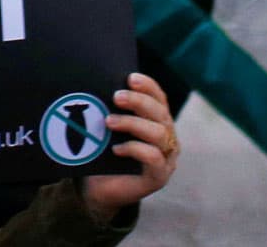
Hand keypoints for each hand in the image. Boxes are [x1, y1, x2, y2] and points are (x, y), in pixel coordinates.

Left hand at [78, 73, 179, 222]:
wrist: (99, 188)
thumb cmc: (105, 153)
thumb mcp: (110, 127)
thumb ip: (113, 109)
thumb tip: (101, 85)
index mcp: (158, 121)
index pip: (159, 98)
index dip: (148, 86)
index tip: (130, 78)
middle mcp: (167, 138)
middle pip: (160, 113)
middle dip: (139, 102)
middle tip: (116, 97)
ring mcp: (166, 158)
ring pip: (159, 133)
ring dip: (133, 124)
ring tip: (109, 122)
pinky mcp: (159, 176)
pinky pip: (154, 158)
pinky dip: (135, 149)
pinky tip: (116, 149)